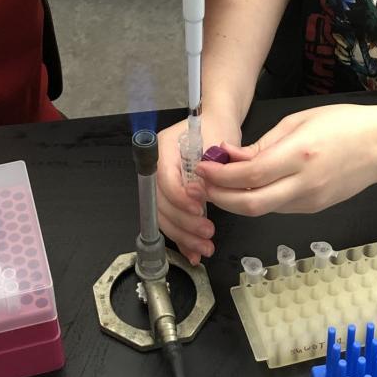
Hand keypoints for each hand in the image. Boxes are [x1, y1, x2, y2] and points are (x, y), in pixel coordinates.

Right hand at [155, 112, 241, 264]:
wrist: (218, 123)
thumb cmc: (218, 128)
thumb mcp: (217, 143)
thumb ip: (208, 168)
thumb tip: (202, 195)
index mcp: (164, 148)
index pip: (163, 177)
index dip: (179, 196)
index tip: (199, 208)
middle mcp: (158, 167)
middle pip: (160, 201)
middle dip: (183, 222)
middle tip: (207, 233)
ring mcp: (162, 183)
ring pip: (164, 215)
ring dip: (183, 235)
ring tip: (205, 248)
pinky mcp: (172, 198)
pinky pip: (171, 220)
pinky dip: (181, 238)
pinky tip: (192, 254)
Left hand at [199, 104, 376, 216]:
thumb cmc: (344, 125)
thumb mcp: (298, 121)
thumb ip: (263, 144)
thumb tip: (231, 157)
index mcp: (298, 155)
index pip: (248, 176)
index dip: (220, 176)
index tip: (202, 168)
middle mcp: (304, 184)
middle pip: (250, 205)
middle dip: (220, 198)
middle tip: (202, 185)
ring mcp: (310, 201)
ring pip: (262, 210)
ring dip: (236, 201)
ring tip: (220, 184)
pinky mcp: (314, 209)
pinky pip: (278, 207)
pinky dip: (258, 199)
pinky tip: (249, 187)